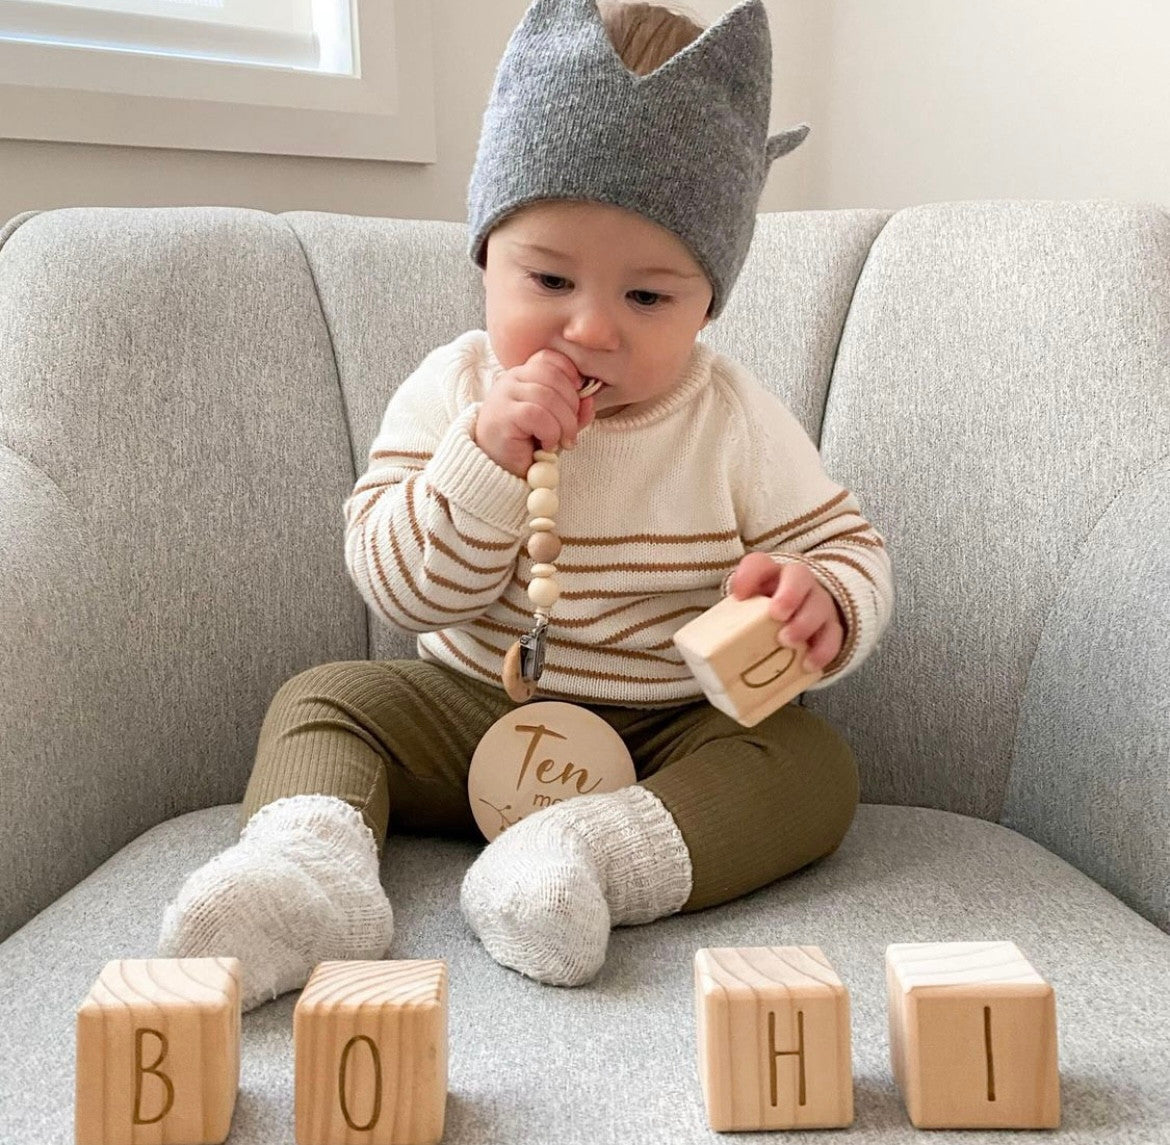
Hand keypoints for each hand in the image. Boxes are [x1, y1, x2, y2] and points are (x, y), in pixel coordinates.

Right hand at [473, 348, 597, 477]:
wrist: (497, 471)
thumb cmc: (525, 445)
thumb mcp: (556, 424)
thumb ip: (574, 411)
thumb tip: (589, 400)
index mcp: (523, 375)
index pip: (550, 358)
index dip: (570, 375)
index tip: (578, 399)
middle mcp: (511, 379)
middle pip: (554, 376)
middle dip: (572, 405)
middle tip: (570, 431)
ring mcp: (505, 395)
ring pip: (548, 397)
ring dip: (564, 423)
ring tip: (560, 442)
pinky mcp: (504, 414)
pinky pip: (537, 414)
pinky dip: (550, 432)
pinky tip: (546, 445)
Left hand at [729, 553, 844, 673]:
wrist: (799, 616)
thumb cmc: (763, 615)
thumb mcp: (747, 610)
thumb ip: (734, 618)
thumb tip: (708, 647)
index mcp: (769, 574)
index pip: (759, 563)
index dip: (749, 575)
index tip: (739, 595)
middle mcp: (796, 583)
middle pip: (799, 576)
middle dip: (789, 595)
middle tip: (777, 615)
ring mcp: (817, 602)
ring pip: (819, 604)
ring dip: (804, 623)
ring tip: (787, 641)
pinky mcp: (831, 626)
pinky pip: (834, 634)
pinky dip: (822, 650)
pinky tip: (808, 664)